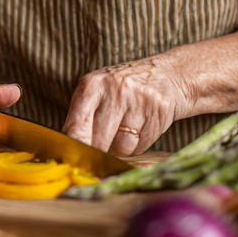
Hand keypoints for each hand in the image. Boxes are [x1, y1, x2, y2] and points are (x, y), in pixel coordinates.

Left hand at [62, 56, 192, 155]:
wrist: (165, 75)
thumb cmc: (122, 91)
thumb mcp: (98, 93)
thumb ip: (82, 119)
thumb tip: (72, 154)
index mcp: (92, 84)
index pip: (77, 126)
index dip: (75, 148)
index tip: (75, 161)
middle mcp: (114, 89)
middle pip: (99, 141)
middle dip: (101, 149)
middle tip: (106, 140)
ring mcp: (138, 99)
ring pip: (122, 147)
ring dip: (123, 146)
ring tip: (129, 126)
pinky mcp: (158, 110)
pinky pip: (142, 145)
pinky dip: (140, 143)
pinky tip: (143, 125)